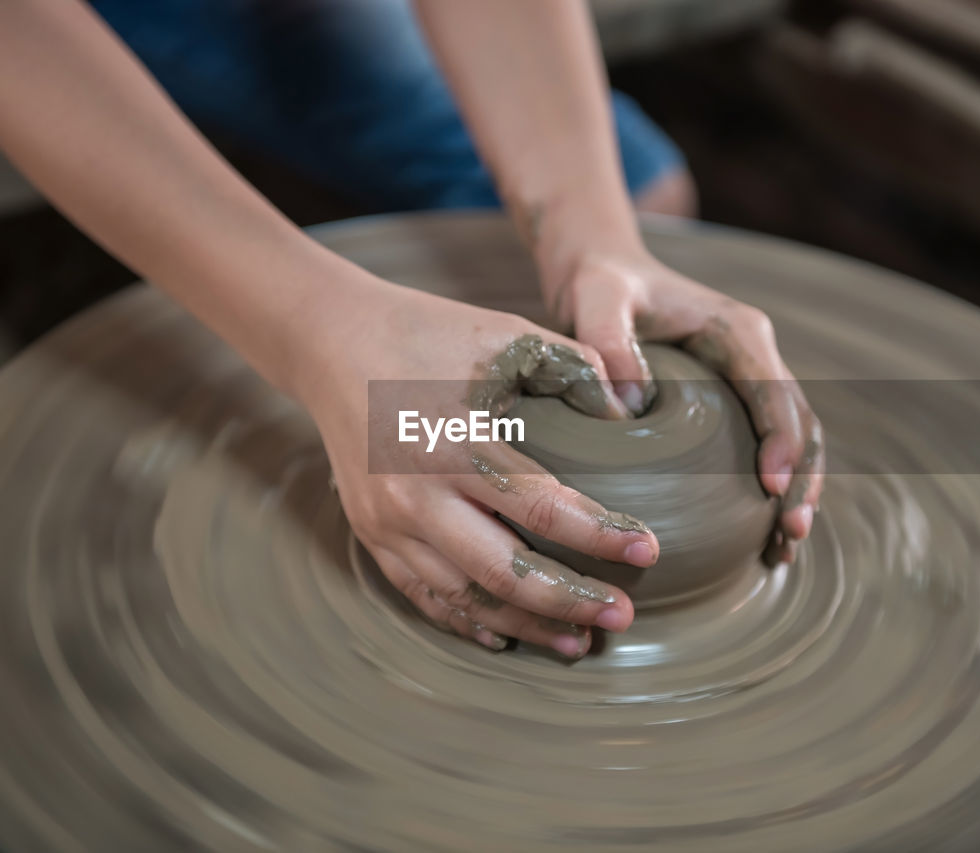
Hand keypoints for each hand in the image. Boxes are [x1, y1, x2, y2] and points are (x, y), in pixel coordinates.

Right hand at [295, 278, 659, 656]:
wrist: (332, 342)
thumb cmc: (428, 334)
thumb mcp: (505, 335)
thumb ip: (573, 369)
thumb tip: (629, 415)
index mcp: (451, 443)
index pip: (540, 505)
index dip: (599, 535)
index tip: (648, 550)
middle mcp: (413, 495)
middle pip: (501, 572)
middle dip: (568, 601)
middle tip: (623, 617)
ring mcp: (386, 523)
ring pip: (464, 597)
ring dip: (525, 624)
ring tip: (578, 642)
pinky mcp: (371, 536)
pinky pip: (424, 595)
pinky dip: (469, 621)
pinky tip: (509, 635)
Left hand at [539, 246, 824, 564]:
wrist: (600, 272)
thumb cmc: (599, 284)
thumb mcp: (595, 300)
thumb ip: (607, 341)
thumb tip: (628, 408)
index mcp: (736, 330)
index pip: (773, 390)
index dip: (781, 440)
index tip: (772, 487)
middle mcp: (753, 354)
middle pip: (799, 422)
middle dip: (801, 480)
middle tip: (788, 534)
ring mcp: (747, 379)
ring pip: (794, 440)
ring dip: (797, 492)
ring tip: (784, 547)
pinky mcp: (732, 403)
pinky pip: (765, 447)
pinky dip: (772, 490)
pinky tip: (760, 538)